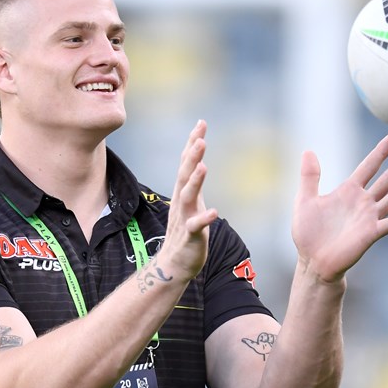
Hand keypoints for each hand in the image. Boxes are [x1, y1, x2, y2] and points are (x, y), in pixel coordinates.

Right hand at [157, 120, 217, 279]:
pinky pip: (196, 226)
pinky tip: (213, 212)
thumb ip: (194, 183)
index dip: (193, 143)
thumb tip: (198, 161)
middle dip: (192, 156)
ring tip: (203, 166)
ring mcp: (184, 219)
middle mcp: (182, 202)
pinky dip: (203, 218)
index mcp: (184, 193)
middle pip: (185, 175)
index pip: (187, 164)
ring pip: (188, 197)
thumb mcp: (190, 203)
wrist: (174, 264)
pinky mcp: (190, 237)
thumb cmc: (185, 232)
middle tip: (200, 138)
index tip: (201, 123)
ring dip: (195, 181)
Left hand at [292, 134, 387, 282]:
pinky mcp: (371, 234)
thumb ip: (309, 176)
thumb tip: (308, 150)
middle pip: (387, 179)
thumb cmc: (308, 233)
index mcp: (348, 191)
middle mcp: (362, 202)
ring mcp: (369, 218)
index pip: (368, 167)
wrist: (312, 261)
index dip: (380, 153)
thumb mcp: (305, 200)